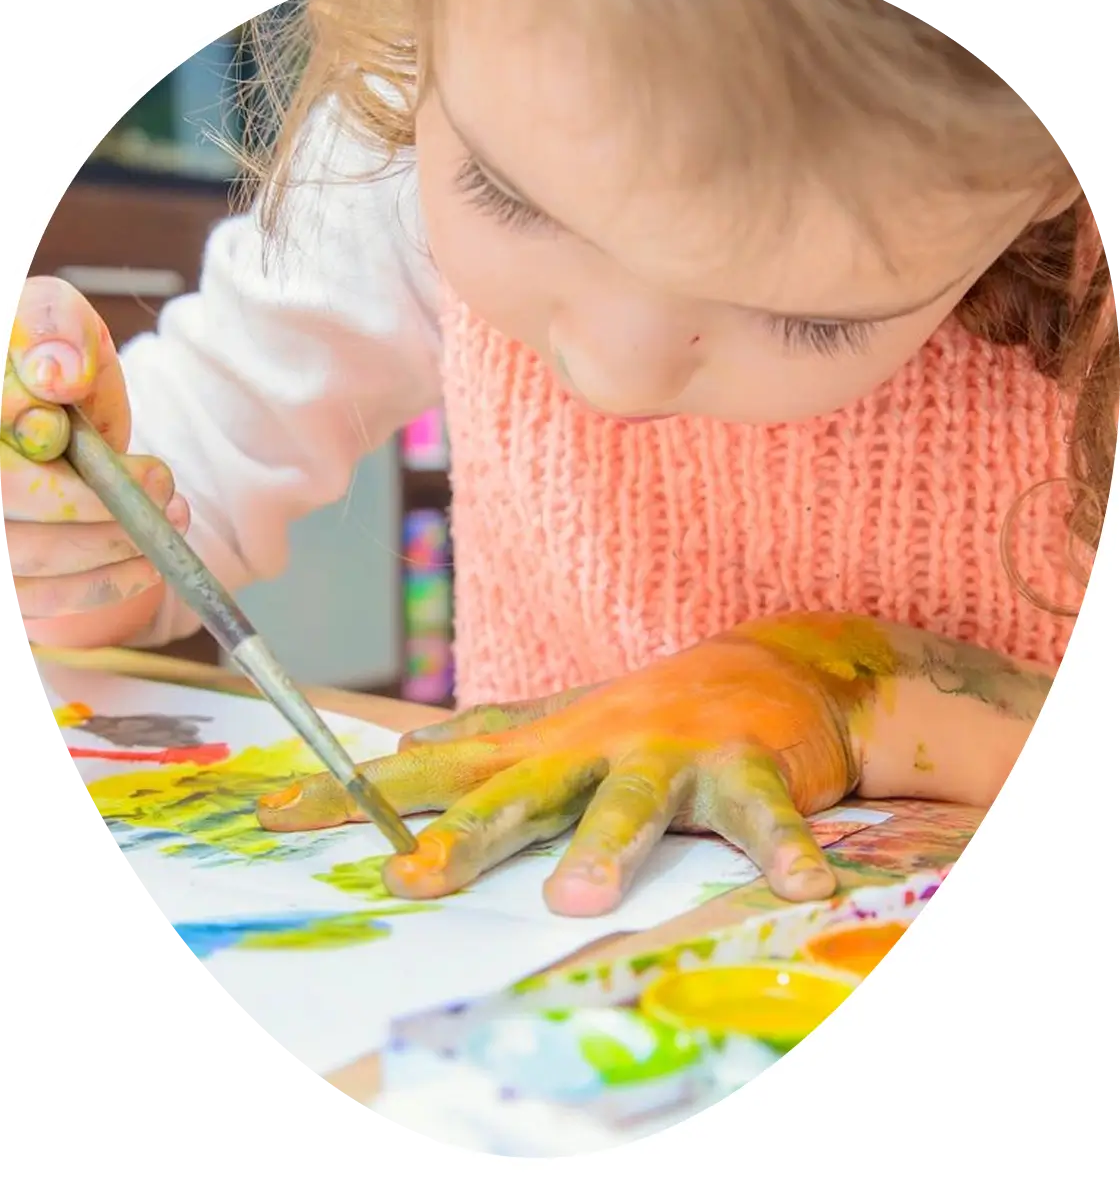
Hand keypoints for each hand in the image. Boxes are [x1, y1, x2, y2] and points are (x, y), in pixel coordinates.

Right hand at [3, 277, 187, 646]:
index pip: (3, 473)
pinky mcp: (2, 572)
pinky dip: (102, 585)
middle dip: (106, 516)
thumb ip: (56, 329)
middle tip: (167, 491)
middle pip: (13, 524)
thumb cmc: (50, 356)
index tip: (147, 471)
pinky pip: (40, 601)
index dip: (68, 473)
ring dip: (113, 551)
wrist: (49, 399)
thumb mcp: (58, 317)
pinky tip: (146, 562)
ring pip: (29, 567)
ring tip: (171, 519)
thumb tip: (58, 378)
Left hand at [258, 619, 869, 915]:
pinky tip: (799, 882)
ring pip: (634, 801)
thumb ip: (485, 738)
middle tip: (413, 880)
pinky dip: (782, 846)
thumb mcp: (556, 725)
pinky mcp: (747, 766)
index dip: (356, 793)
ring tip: (578, 897)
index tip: (278, 817)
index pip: (434, 767)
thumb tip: (400, 746)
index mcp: (542, 745)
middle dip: (467, 837)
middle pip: (521, 793)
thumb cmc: (644, 713)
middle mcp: (595, 746)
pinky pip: (763, 812)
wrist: (763, 669)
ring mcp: (671, 753)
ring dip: (607, 845)